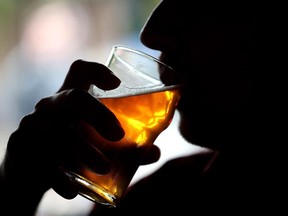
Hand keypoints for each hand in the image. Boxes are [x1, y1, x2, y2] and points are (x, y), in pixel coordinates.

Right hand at [1, 60, 159, 200]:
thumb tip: (154, 152)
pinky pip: (41, 158)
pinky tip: (72, 190)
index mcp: (71, 98)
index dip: (97, 71)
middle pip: (74, 97)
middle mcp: (52, 105)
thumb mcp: (97, 144)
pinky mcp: (21, 145)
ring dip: (84, 151)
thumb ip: (126, 148)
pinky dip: (59, 176)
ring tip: (104, 168)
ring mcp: (34, 123)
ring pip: (59, 132)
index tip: (117, 83)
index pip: (80, 71)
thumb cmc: (72, 150)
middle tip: (119, 136)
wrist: (32, 170)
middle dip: (98, 114)